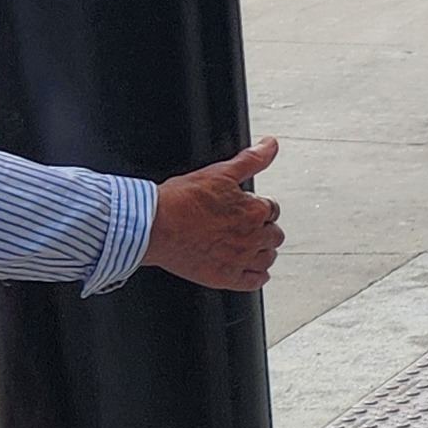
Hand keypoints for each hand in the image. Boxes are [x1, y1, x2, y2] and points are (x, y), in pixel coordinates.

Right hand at [146, 139, 281, 291]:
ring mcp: (240, 259)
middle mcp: (252, 237)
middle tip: (242, 226)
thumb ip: (251, 159)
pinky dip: (255, 275)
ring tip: (244, 245)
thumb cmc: (181, 200)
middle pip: (274, 234)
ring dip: (261, 251)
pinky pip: (255, 281)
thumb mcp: (220, 172)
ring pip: (268, 257)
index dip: (259, 207)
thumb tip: (270, 145)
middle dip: (262, 228)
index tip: (245, 208)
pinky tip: (246, 268)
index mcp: (254, 210)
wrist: (153, 226)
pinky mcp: (226, 277)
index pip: (272, 209)